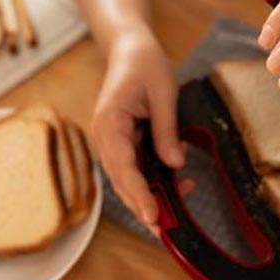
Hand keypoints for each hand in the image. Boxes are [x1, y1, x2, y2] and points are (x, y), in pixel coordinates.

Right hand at [91, 36, 185, 234]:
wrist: (130, 49)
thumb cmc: (145, 64)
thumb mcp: (163, 93)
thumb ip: (167, 130)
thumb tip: (175, 165)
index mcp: (110, 122)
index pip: (123, 165)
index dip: (138, 192)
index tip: (153, 215)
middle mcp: (104, 136)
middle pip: (121, 179)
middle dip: (141, 205)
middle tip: (163, 230)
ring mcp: (111, 141)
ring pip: (126, 178)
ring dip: (147, 196)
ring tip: (173, 215)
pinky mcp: (121, 142)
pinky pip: (133, 167)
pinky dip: (150, 181)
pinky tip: (175, 185)